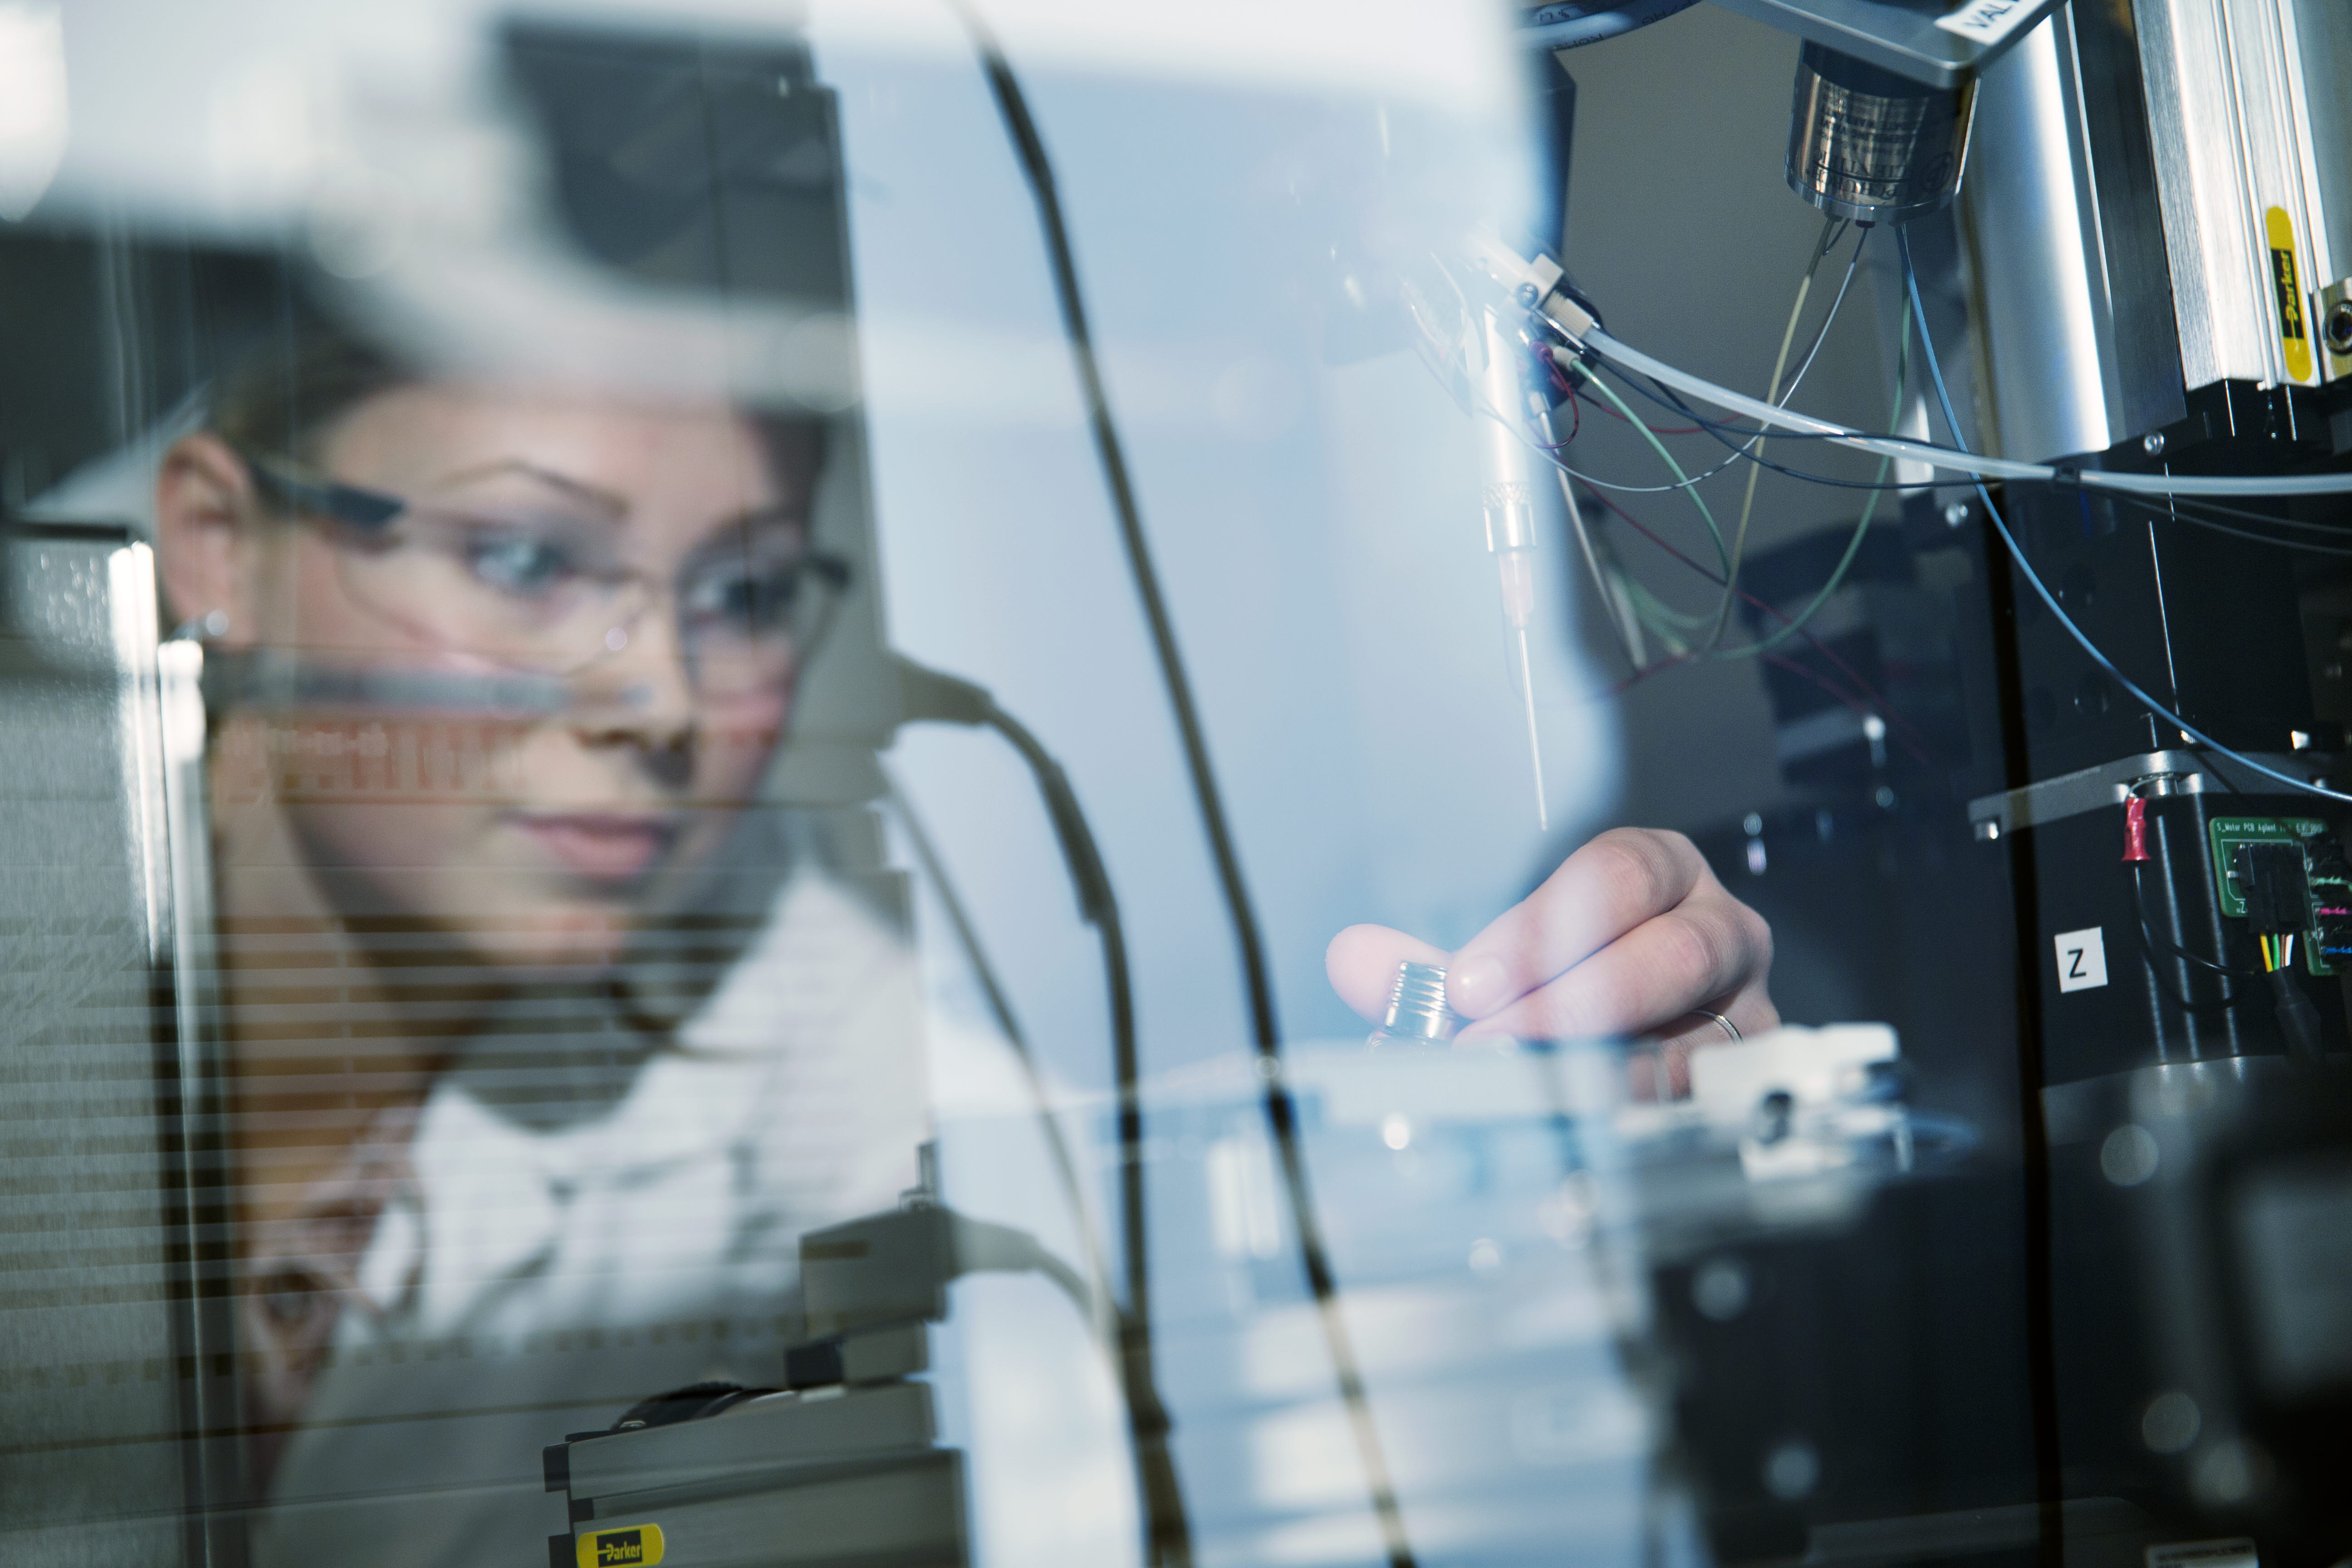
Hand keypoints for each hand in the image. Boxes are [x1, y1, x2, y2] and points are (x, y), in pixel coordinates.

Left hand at [1326, 827, 1777, 1093]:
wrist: (1651, 1034)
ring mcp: (1746, 1015)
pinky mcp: (1746, 1089)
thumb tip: (1354, 961)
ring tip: (1510, 1095)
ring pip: (1691, 1043)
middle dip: (1569, 1002)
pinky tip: (1562, 1137)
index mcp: (1664, 874)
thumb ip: (1427, 967)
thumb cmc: (1574, 978)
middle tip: (1484, 1043)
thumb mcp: (1499, 966)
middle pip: (1672, 956)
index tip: (1467, 984)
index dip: (1539, 929)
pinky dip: (1621, 1127)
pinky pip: (1697, 1110)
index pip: (1618, 876)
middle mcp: (1723, 934)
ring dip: (1591, 1076)